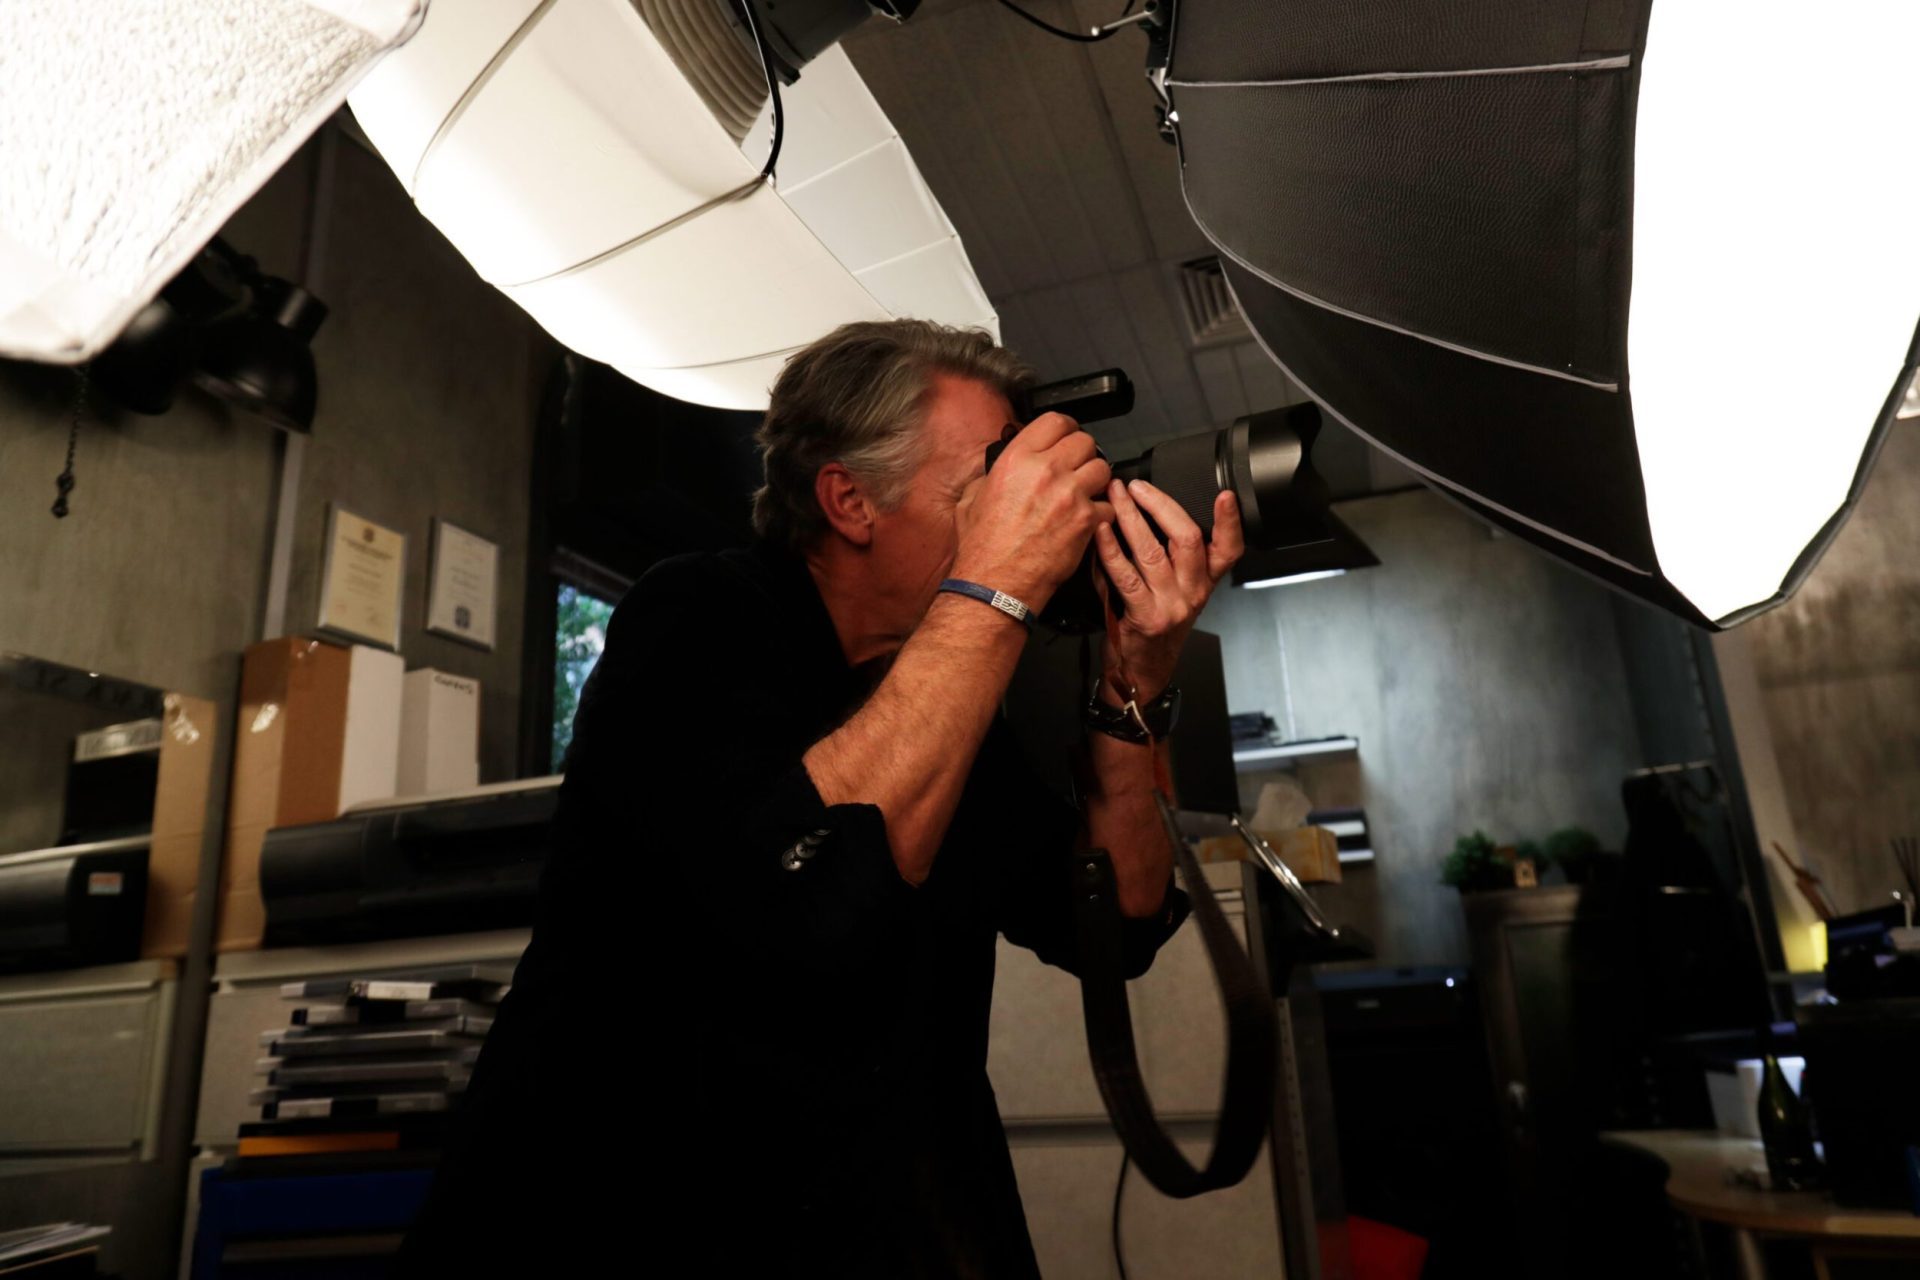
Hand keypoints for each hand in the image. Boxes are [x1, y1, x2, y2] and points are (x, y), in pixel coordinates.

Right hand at [952, 413, 1113, 607]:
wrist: (996, 583)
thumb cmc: (983, 547)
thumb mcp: (972, 497)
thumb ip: (994, 474)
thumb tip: (1005, 467)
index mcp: (1017, 459)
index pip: (1056, 421)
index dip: (1064, 429)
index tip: (1065, 438)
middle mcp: (1046, 471)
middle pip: (1085, 442)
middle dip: (1082, 454)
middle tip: (1074, 468)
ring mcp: (1070, 495)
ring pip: (1103, 469)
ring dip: (1095, 480)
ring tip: (1083, 492)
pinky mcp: (1086, 521)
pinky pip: (1108, 506)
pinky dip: (1101, 513)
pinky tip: (1086, 520)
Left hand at [1092, 480, 1243, 701]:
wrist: (1141, 669)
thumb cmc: (1154, 623)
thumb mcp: (1174, 589)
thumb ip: (1170, 555)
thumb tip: (1146, 510)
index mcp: (1205, 582)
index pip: (1229, 549)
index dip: (1231, 522)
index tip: (1225, 495)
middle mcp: (1193, 592)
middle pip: (1187, 538)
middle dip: (1160, 505)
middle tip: (1137, 487)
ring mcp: (1171, 606)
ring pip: (1152, 551)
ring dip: (1130, 518)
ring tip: (1115, 497)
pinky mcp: (1146, 617)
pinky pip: (1125, 576)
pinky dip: (1110, 549)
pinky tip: (1101, 531)